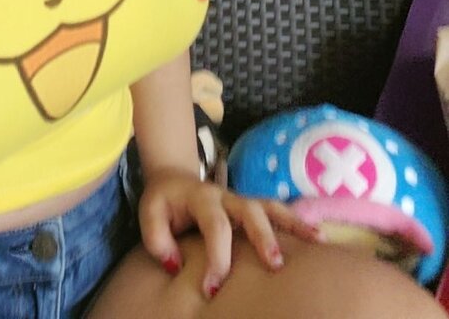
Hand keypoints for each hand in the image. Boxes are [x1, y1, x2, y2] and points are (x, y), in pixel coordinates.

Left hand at [138, 168, 322, 298]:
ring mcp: (241, 200)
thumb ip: (156, 238)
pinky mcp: (252, 208)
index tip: (213, 290)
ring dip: (293, 223)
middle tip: (274, 265)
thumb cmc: (163, 202)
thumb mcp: (149, 214)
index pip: (214, 226)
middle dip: (262, 237)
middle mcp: (225, 195)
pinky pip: (277, 211)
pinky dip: (298, 221)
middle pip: (249, 210)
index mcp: (201, 197)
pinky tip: (319, 236)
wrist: (173, 178)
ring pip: (270, 207)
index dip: (217, 257)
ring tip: (318, 240)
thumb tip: (176, 264)